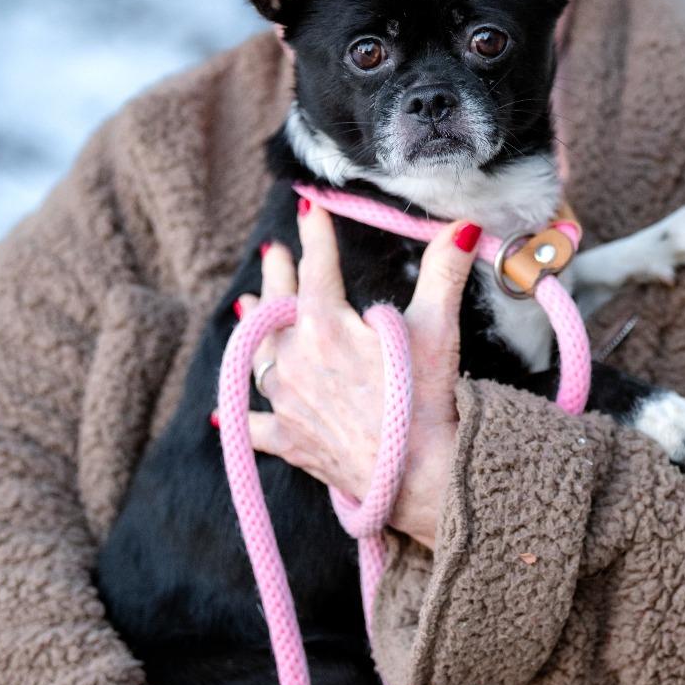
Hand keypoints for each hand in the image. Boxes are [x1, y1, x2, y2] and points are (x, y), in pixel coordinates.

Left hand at [233, 199, 481, 549]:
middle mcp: (295, 358)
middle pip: (278, 306)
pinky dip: (238, 415)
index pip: (317, 268)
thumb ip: (444, 272)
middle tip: (271, 252)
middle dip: (276, 274)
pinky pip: (254, 425)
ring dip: (252, 326)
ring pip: (258, 354)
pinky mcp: (288, 440)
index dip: (316, 235)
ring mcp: (286, 401)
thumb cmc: (424, 399)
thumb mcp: (437, 327)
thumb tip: (462, 226)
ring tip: (243, 303)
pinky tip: (222, 411)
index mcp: (326, 325)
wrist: (415, 476)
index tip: (308, 208)